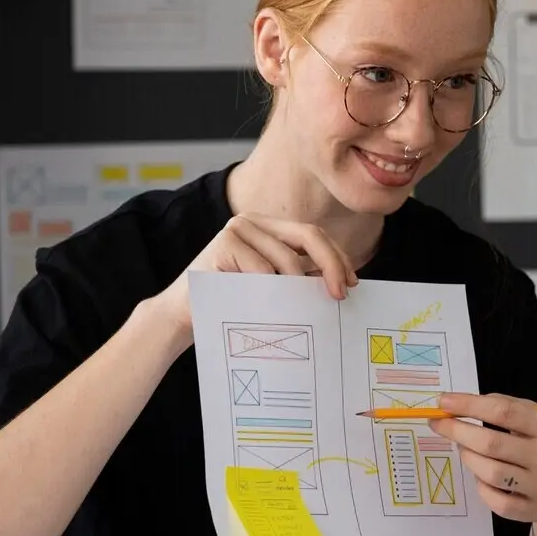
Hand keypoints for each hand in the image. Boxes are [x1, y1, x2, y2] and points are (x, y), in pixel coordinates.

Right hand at [154, 213, 357, 338]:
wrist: (184, 314)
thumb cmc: (233, 301)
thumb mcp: (273, 284)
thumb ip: (300, 277)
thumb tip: (344, 283)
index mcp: (269, 227)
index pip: (314, 235)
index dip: (337, 257)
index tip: (352, 283)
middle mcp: (253, 221)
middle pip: (308, 235)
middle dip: (331, 265)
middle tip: (340, 294)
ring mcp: (237, 229)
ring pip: (287, 259)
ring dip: (298, 288)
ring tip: (299, 310)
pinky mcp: (223, 244)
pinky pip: (262, 270)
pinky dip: (271, 291)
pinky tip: (268, 305)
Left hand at [429, 393, 536, 532]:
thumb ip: (515, 409)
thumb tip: (469, 403)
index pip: (504, 411)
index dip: (469, 405)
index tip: (445, 401)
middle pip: (490, 443)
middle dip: (457, 430)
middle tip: (440, 424)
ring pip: (488, 472)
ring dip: (468, 456)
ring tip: (465, 448)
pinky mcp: (531, 511)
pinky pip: (493, 499)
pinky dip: (481, 485)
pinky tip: (483, 475)